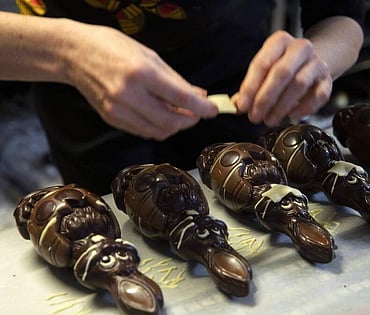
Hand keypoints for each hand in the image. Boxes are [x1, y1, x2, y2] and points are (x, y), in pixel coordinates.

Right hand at [64, 24, 217, 139]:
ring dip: (175, 126)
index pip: (180, 98)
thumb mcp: (149, 56)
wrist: (75, 54)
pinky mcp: (112, 119)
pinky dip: (158, 127)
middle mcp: (129, 94)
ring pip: (158, 131)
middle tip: (197, 113)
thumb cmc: (112, 47)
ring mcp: (118, 109)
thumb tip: (198, 95)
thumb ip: (175, 79)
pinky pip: (143, 131)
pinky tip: (161, 116)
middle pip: (171, 122)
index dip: (201, 108)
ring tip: (180, 114)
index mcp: (141, 73)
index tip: (213, 110)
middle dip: (190, 120)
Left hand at [232, 30, 331, 126]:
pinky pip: (318, 96)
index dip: (250, 87)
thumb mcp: (265, 69)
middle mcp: (300, 48)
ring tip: (269, 119)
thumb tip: (237, 104)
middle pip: (282, 73)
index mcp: (280, 41)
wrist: (313, 61)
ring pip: (299, 84)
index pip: (262, 63)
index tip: (242, 105)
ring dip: (281, 107)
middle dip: (265, 98)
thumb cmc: (284, 66)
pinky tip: (291, 116)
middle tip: (255, 116)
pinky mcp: (327, 79)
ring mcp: (316, 63)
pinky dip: (304, 109)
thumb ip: (250, 86)